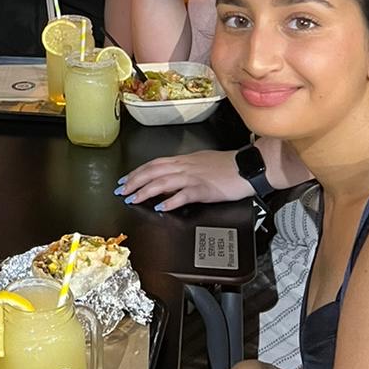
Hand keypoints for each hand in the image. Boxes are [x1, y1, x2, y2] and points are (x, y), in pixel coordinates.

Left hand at [114, 147, 252, 211]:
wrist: (246, 167)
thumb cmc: (227, 166)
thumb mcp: (200, 162)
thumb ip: (183, 169)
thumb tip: (169, 176)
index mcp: (184, 160)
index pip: (154, 164)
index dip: (137, 172)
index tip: (124, 180)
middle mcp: (185, 167)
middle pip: (153, 171)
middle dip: (134, 181)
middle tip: (122, 191)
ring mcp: (194, 177)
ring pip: (163, 182)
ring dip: (146, 191)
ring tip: (134, 199)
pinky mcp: (204, 189)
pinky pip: (183, 195)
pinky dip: (170, 201)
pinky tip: (160, 207)